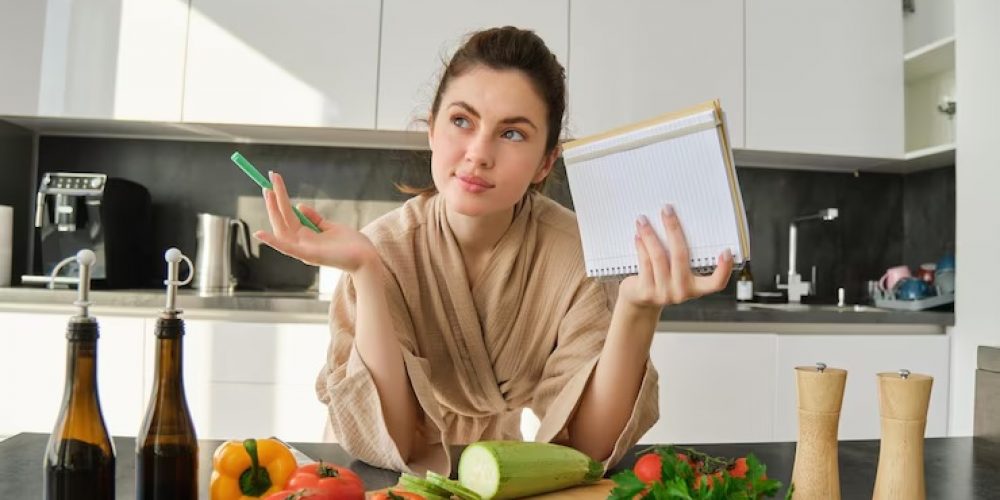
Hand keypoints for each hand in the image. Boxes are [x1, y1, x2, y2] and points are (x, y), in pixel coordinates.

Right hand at [254, 171, 377, 271]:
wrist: (366, 258)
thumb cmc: (351, 245)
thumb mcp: (330, 226)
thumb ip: (315, 218)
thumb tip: (299, 205)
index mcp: (305, 236)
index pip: (287, 215)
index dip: (280, 198)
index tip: (273, 181)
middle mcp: (301, 243)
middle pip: (281, 220)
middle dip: (273, 201)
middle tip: (267, 181)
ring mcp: (303, 250)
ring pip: (281, 230)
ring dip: (272, 211)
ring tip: (267, 192)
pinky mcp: (309, 256)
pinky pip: (287, 249)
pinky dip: (273, 242)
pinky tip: (260, 233)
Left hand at [618, 204, 732, 309]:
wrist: (640, 302)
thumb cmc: (662, 280)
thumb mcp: (677, 273)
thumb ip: (681, 257)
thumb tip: (676, 222)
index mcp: (696, 288)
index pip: (716, 283)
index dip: (724, 270)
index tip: (727, 251)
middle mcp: (682, 292)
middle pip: (680, 256)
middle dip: (673, 229)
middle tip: (667, 210)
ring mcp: (664, 293)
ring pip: (658, 256)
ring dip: (650, 235)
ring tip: (643, 220)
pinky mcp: (646, 292)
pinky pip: (645, 263)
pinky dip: (642, 246)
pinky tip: (639, 235)